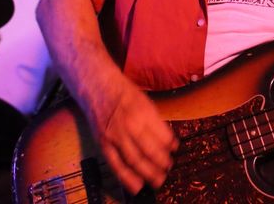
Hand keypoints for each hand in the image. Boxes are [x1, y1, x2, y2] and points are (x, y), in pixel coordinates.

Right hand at [81, 78, 178, 194]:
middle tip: (168, 168)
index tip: (175, 150)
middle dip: (162, 163)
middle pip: (149, 150)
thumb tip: (168, 141)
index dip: (170, 145)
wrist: (98, 88)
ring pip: (134, 160)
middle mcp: (130, 125)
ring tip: (158, 180)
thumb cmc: (124, 93)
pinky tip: (137, 185)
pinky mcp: (104, 144)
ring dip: (148, 173)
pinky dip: (126, 177)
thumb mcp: (145, 101)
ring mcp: (115, 136)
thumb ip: (155, 121)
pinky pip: (116, 164)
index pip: (162, 135)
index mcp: (143, 112)